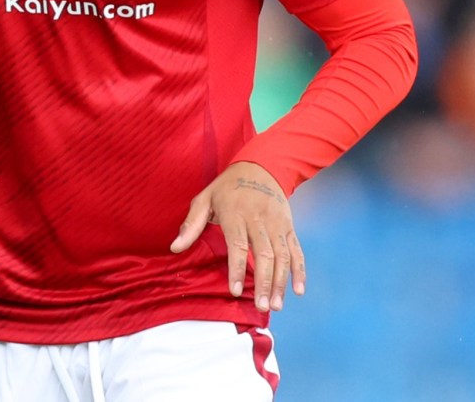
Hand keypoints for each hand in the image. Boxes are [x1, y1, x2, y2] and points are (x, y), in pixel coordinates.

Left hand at [170, 161, 304, 311]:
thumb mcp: (205, 198)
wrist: (261, 166)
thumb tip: (175, 248)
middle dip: (265, 282)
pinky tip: (299, 291)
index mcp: (235, 212)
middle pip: (264, 253)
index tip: (236, 291)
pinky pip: (297, 250)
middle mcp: (258, 218)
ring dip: (281, 282)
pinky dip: (300, 271)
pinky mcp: (290, 226)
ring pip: (282, 255)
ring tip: (276, 306)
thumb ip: (191, 224)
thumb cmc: (227, 187)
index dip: (237, 268)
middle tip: (262, 308)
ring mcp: (277, 222)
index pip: (237, 244)